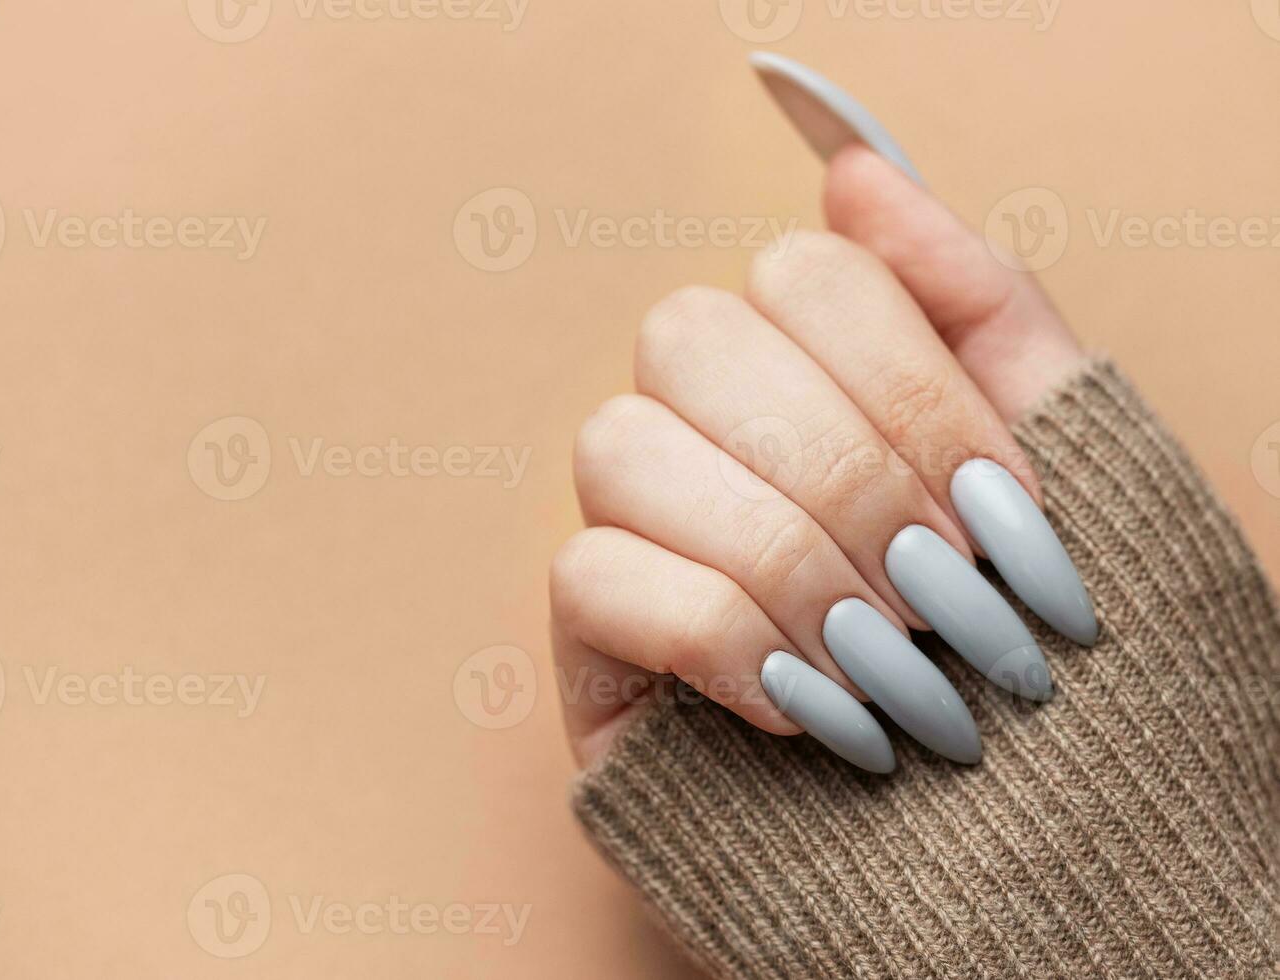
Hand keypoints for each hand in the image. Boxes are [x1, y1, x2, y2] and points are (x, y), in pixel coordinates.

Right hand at [551, 145, 1095, 772]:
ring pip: (620, 446)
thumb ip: (968, 294)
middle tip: (946, 593)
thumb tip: (852, 171)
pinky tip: (813, 709)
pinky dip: (723, 638)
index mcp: (809, 374)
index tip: (1006, 510)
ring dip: (786, 558)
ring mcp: (632, 532)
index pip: (803, 274)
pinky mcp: (589, 646)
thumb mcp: (1047, 453)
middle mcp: (701, 432)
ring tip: (892, 662)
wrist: (1007, 848)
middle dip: (846, 471)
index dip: (914, 387)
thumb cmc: (1025, 649)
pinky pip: (593, 577)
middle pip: (689, 339)